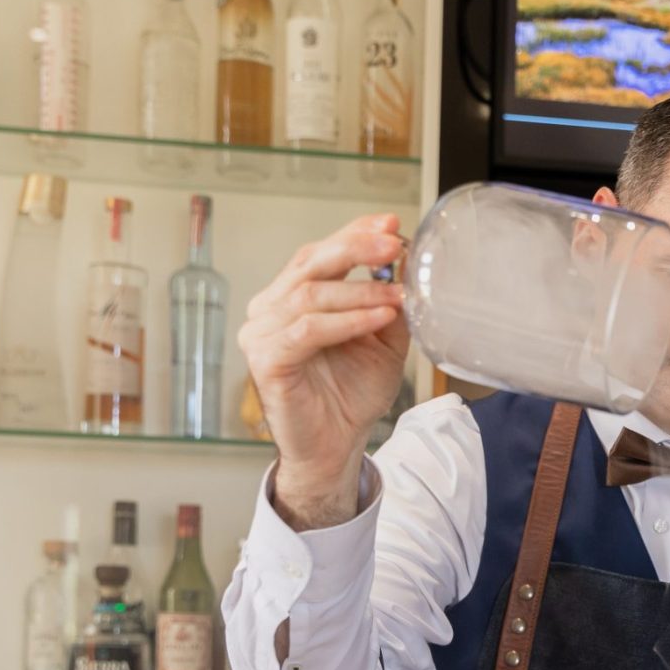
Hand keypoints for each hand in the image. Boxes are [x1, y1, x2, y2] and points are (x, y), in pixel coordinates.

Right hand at [238, 213, 409, 528]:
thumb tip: (407, 263)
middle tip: (393, 244)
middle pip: (311, 263)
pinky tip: (377, 317)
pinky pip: (308, 330)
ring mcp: (261, 333)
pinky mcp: (266, 360)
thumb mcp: (382, 342)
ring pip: (311, 295)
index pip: (320, 252)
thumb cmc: (351, 395)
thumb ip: (389, 304)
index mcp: (293, 296)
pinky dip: (346, 321)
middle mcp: (270, 308)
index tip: (390, 223)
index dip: (354, 232)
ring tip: (397, 294)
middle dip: (356, 248)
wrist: (335, 447)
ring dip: (360, 291)